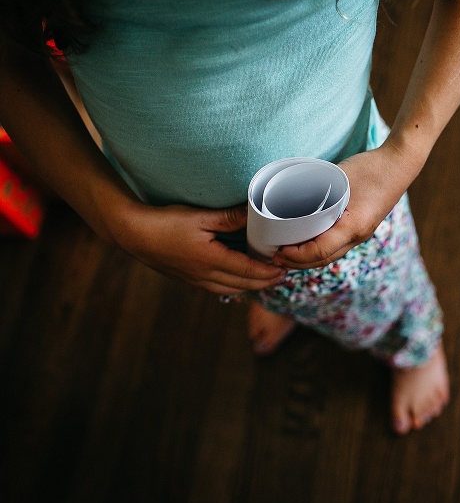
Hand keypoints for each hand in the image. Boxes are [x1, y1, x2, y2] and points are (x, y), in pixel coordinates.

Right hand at [114, 202, 285, 293]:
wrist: (132, 234)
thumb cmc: (165, 222)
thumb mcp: (201, 216)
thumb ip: (230, 217)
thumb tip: (255, 213)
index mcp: (212, 261)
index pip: (248, 272)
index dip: (268, 273)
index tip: (283, 270)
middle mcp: (205, 276)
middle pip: (243, 285)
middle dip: (264, 282)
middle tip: (281, 275)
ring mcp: (195, 280)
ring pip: (230, 289)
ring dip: (249, 285)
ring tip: (264, 278)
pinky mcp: (187, 279)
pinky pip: (217, 288)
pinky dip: (233, 285)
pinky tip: (237, 278)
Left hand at [272, 142, 420, 269]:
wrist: (400, 165)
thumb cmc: (370, 168)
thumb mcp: (338, 178)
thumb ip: (318, 192)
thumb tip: (289, 202)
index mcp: (353, 226)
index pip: (319, 251)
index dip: (296, 255)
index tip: (278, 250)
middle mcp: (358, 236)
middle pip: (323, 260)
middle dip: (298, 262)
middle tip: (275, 256)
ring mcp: (362, 234)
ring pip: (331, 256)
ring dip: (308, 259)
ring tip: (287, 253)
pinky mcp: (362, 228)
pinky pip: (337, 246)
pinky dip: (319, 250)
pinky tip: (307, 244)